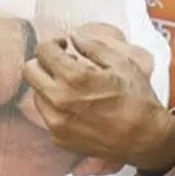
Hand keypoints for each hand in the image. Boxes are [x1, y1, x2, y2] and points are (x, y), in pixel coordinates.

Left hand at [21, 25, 174, 174]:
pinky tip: (77, 106)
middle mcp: (59, 101)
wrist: (145, 139)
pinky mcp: (58, 138)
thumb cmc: (137, 100)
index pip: (43, 51)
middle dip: (43, 62)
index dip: (53, 43)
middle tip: (62, 63)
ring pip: (36, 94)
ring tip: (73, 86)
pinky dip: (56, 107)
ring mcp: (56, 123)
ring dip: (49, 85)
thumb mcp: (121, 64)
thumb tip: (74, 37)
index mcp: (73, 78)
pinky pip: (47, 116)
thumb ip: (93, 46)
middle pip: (29, 71)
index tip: (64, 46)